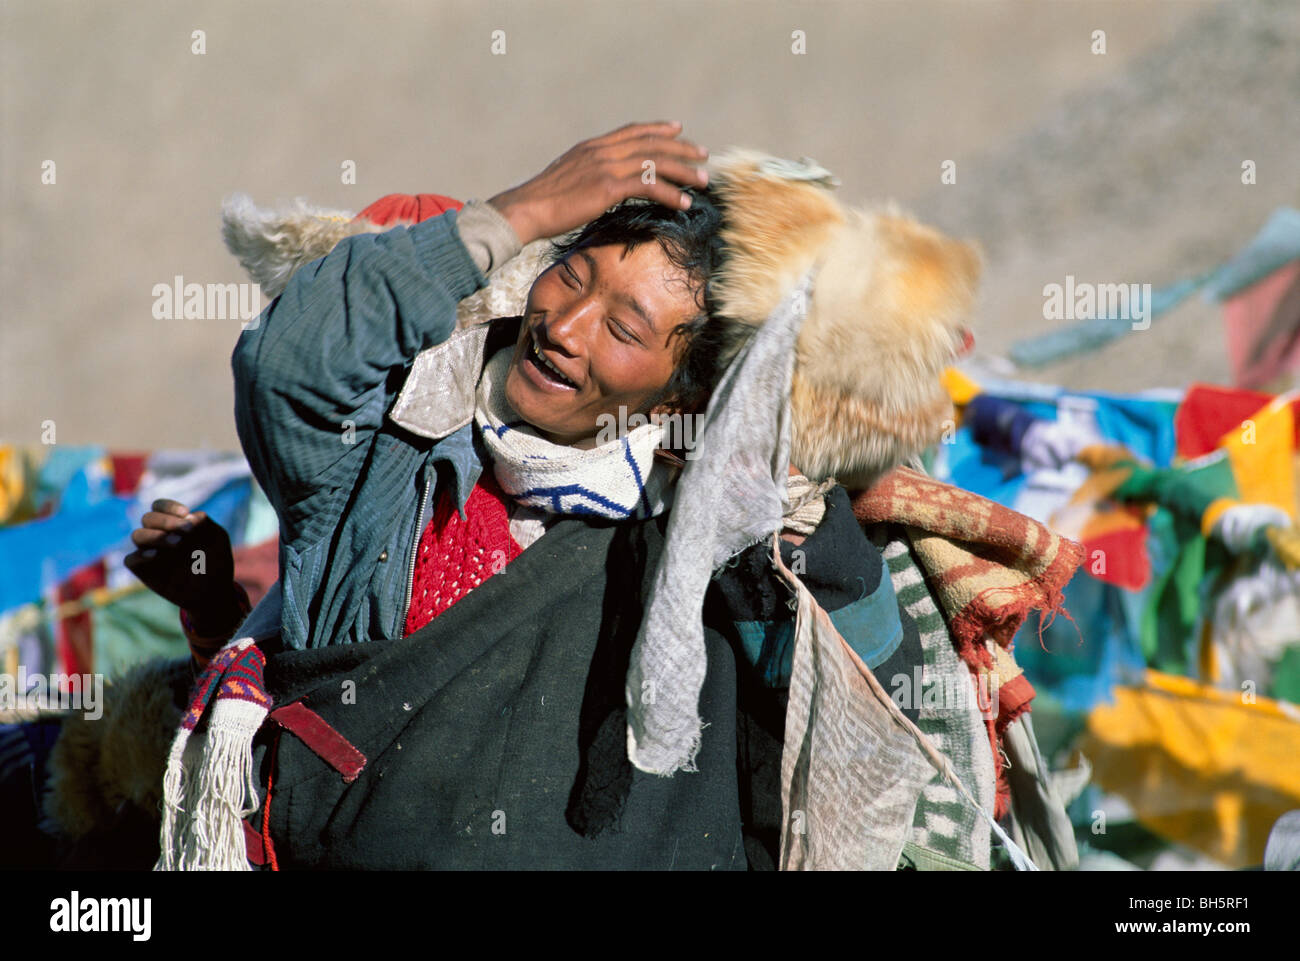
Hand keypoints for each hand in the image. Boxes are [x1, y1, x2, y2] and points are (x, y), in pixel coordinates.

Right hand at [123, 499, 236, 616]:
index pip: (159, 506)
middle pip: (148, 518)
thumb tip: (188, 517)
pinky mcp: (144, 570)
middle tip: (186, 532)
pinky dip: (140, 555)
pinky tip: (156, 555)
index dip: (169, 507)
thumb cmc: (215, 561)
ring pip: (137, 535)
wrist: (213, 591)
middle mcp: (158, 535)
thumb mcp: (217, 538)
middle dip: (166, 521)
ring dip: (156, 536)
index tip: (186, 515)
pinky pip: (130, 560)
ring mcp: (150, 552)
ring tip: (177, 543)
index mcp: (173, 524)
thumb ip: (205, 523)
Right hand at [488, 121, 709, 244]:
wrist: (526, 209)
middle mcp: (602, 151)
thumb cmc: (542, 203)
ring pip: (655, 162)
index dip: (658, 128)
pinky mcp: (608, 187)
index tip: (678, 128)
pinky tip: (684, 203)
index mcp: (592, 147)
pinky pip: (648, 186)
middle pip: (651, 143)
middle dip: (681, 147)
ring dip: (684, 171)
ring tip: (703, 180)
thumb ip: (587, 173)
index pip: (632, 131)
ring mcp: (605, 167)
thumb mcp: (567, 178)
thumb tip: (597, 183)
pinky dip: (671, 194)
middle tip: (703, 154)